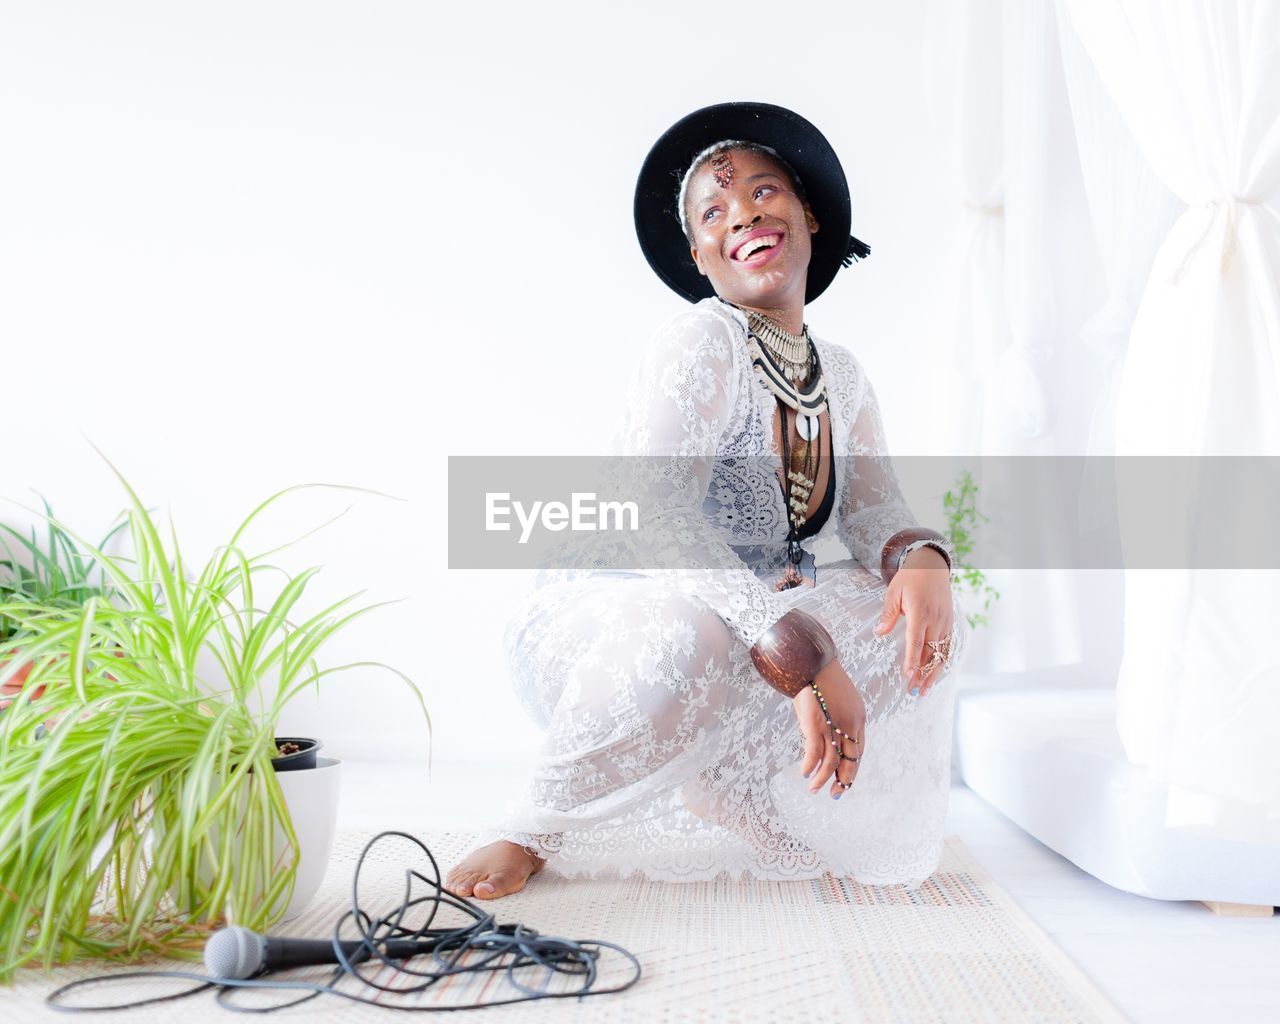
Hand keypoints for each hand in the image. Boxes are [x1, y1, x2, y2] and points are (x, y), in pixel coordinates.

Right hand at [793, 659, 865, 797]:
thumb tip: (826, 734)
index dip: (851, 767)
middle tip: (836, 793)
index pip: (858, 749)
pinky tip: (805, 773)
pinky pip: (815, 751)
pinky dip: (810, 765)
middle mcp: (850, 723)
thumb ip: (835, 717)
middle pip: (850, 758)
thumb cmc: (820, 678)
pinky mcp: (816, 723)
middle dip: (843, 778)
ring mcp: (833, 723)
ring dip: (823, 777)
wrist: (811, 660)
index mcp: (858, 717)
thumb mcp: (834, 700)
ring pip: (831, 759)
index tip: (844, 779)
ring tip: (815, 789)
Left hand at [873, 546, 953, 696]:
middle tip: (914, 692)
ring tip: (926, 690)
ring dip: (934, 673)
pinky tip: (936, 674)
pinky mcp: (949, 622)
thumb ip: (888, 614)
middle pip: (930, 652)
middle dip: (922, 674)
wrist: (932, 565)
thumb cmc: (910, 577)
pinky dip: (942, 662)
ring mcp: (945, 622)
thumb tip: (879, 632)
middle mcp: (936, 619)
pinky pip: (948, 646)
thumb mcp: (894, 592)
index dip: (912, 661)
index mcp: (921, 612)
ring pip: (941, 653)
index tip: (909, 677)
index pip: (916, 641)